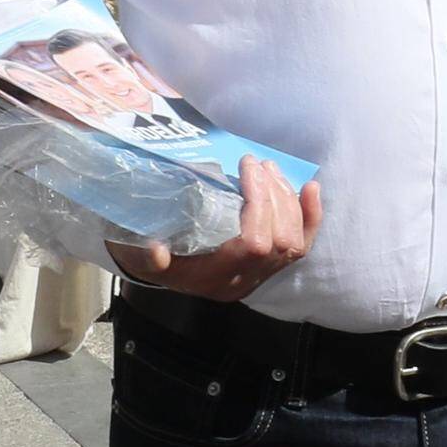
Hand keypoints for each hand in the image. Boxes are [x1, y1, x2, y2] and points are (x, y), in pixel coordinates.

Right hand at [112, 158, 322, 300]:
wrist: (151, 264)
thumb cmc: (144, 250)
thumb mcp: (135, 251)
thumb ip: (143, 254)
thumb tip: (156, 250)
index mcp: (211, 278)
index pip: (253, 245)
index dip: (260, 204)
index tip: (246, 168)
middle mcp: (240, 282)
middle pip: (279, 242)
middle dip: (274, 196)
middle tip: (256, 164)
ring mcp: (257, 277)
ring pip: (293, 243)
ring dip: (288, 201)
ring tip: (269, 169)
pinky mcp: (268, 267)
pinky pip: (301, 247)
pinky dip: (310, 217)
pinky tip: (311, 189)